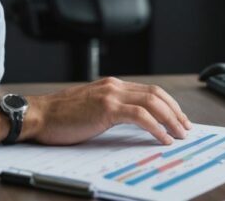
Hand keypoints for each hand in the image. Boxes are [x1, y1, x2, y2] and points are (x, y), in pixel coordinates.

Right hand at [0, 77, 191, 145]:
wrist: (38, 115)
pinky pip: (140, 116)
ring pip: (152, 102)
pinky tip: (163, 138)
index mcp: (111, 86)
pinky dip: (156, 127)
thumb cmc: (59, 117)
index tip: (178, 119)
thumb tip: (135, 125)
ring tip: (179, 134)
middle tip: (186, 127)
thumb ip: (111, 111)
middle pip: (156, 94)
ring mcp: (110, 95)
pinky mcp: (106, 108)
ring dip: (171, 119)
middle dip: (175, 111)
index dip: (168, 105)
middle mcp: (114, 86)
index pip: (149, 91)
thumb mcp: (90, 109)